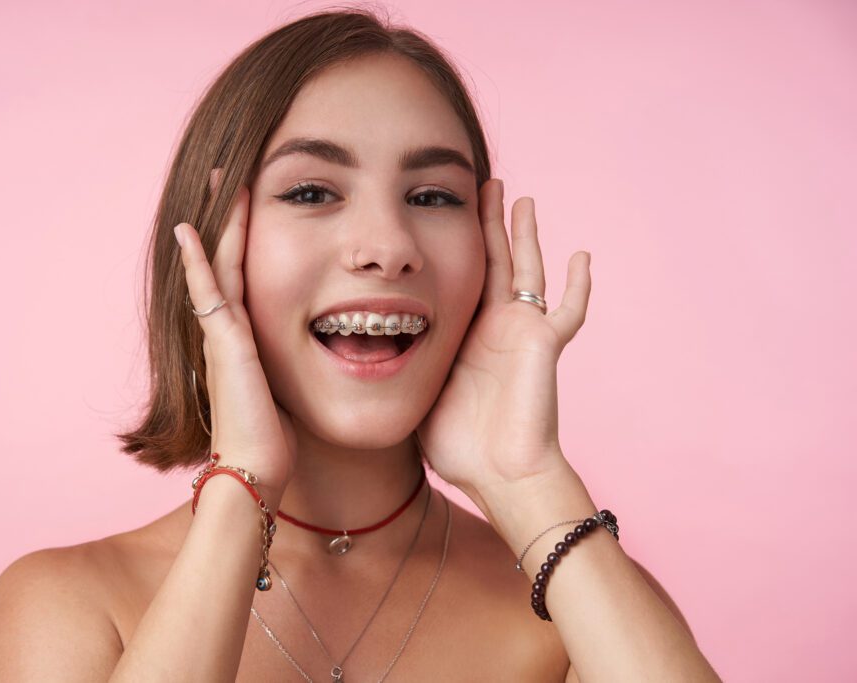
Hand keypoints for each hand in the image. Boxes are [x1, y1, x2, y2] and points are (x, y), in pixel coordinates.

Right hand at [176, 173, 295, 503]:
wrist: (255, 470)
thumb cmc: (272, 439)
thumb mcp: (282, 391)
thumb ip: (285, 367)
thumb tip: (311, 358)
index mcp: (241, 338)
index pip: (241, 274)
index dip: (243, 237)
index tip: (248, 202)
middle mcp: (225, 330)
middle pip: (224, 259)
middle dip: (228, 217)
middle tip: (226, 175)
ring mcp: (221, 335)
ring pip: (217, 265)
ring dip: (219, 223)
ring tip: (218, 182)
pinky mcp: (225, 343)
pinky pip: (209, 291)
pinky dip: (198, 260)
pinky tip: (191, 229)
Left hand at [417, 179, 591, 497]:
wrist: (502, 475)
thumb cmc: (463, 449)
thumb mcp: (422, 395)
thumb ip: (407, 369)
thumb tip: (367, 357)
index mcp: (465, 334)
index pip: (458, 275)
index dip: (452, 244)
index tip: (437, 210)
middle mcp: (495, 325)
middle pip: (491, 259)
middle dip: (486, 221)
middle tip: (484, 184)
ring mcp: (522, 331)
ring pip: (525, 269)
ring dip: (523, 234)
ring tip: (520, 199)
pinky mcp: (545, 343)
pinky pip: (567, 311)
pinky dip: (578, 287)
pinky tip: (583, 257)